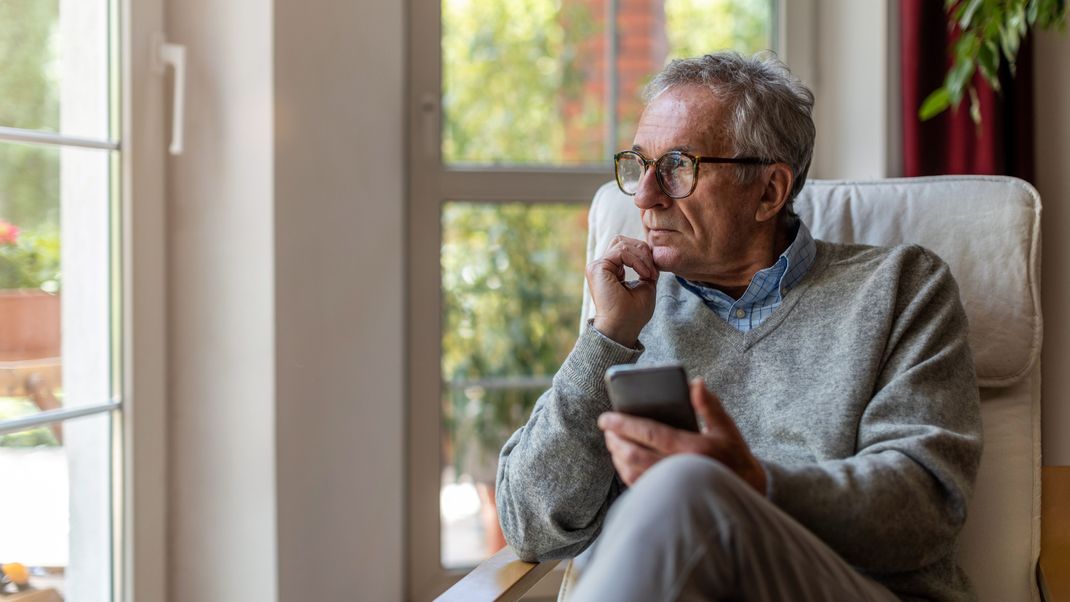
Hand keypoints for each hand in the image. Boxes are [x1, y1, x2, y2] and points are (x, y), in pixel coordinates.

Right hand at [586, 236, 658, 346]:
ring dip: (642, 256)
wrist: (623, 327)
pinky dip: (637, 260)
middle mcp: (601, 267)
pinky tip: (644, 274)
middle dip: (642, 250)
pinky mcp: (598, 268)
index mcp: (610, 271)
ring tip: (649, 274)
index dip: (644, 255)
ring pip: (622, 243)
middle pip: (622, 241)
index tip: (655, 273)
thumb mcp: (645, 285)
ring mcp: (597, 266)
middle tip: (653, 270)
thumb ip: (646, 269)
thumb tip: (653, 255)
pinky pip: (621, 251)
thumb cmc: (633, 313)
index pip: (626, 248)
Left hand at [598, 378, 766, 493]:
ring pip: (632, 472)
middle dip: (615, 440)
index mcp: (693, 448)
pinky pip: (638, 485)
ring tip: (613, 441)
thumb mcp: (726, 427)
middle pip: (634, 454)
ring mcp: (672, 486)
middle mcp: (680, 469)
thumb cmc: (734, 454)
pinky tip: (622, 459)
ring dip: (617, 455)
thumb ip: (709, 405)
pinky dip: (625, 471)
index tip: (606, 418)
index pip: (650, 433)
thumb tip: (695, 383)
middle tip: (607, 428)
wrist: (746, 489)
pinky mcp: (667, 497)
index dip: (624, 424)